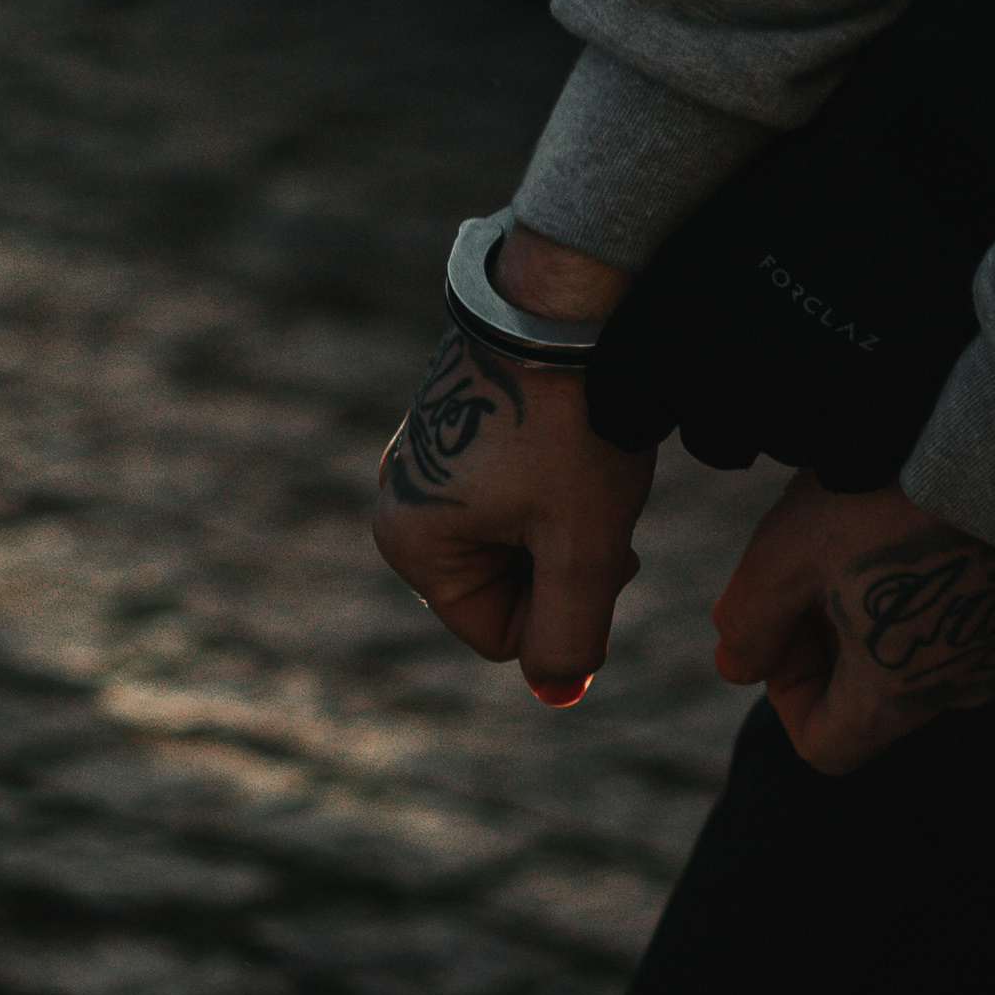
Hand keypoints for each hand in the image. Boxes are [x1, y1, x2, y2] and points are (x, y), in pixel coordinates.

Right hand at [369, 227, 645, 705]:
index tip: (595, 546)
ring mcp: (421, 458)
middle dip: (560, 564)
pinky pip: (506, 492)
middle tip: (598, 507)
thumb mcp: (583, 548)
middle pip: (500, 589)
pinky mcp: (451, 424)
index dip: (562, 610)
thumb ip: (569, 635)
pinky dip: (549, 485)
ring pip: (510, 539)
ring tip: (587, 469)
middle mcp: (397, 500)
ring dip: (560, 525)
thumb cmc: (574, 427)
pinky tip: (571, 441)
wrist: (570, 304)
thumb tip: (557, 691)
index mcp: (408, 541)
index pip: (496, 636)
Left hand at [710, 471, 994, 773]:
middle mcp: (962, 685)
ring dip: (890, 605)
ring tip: (871, 527)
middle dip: (834, 638)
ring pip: (932, 644)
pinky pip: (983, 605)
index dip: (785, 690)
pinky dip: (947, 578)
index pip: (824, 744)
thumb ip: (748, 623)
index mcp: (897, 696)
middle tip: (817, 558)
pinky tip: (928, 516)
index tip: (783, 621)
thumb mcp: (785, 557)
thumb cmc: (888, 499)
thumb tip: (736, 667)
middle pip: (878, 692)